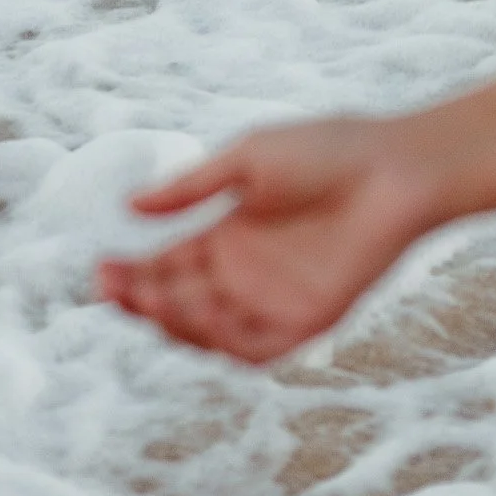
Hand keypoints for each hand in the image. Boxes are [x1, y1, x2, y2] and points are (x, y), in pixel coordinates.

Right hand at [96, 117, 447, 363]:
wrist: (395, 167)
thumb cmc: (327, 149)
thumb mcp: (248, 160)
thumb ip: (192, 187)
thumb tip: (130, 205)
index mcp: (228, 234)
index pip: (168, 265)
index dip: (132, 273)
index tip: (101, 268)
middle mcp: (245, 273)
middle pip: (179, 302)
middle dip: (143, 299)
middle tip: (115, 286)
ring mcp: (274, 300)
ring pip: (208, 330)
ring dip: (176, 320)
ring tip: (151, 296)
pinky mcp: (307, 320)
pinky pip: (255, 346)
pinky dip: (225, 340)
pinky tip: (204, 316)